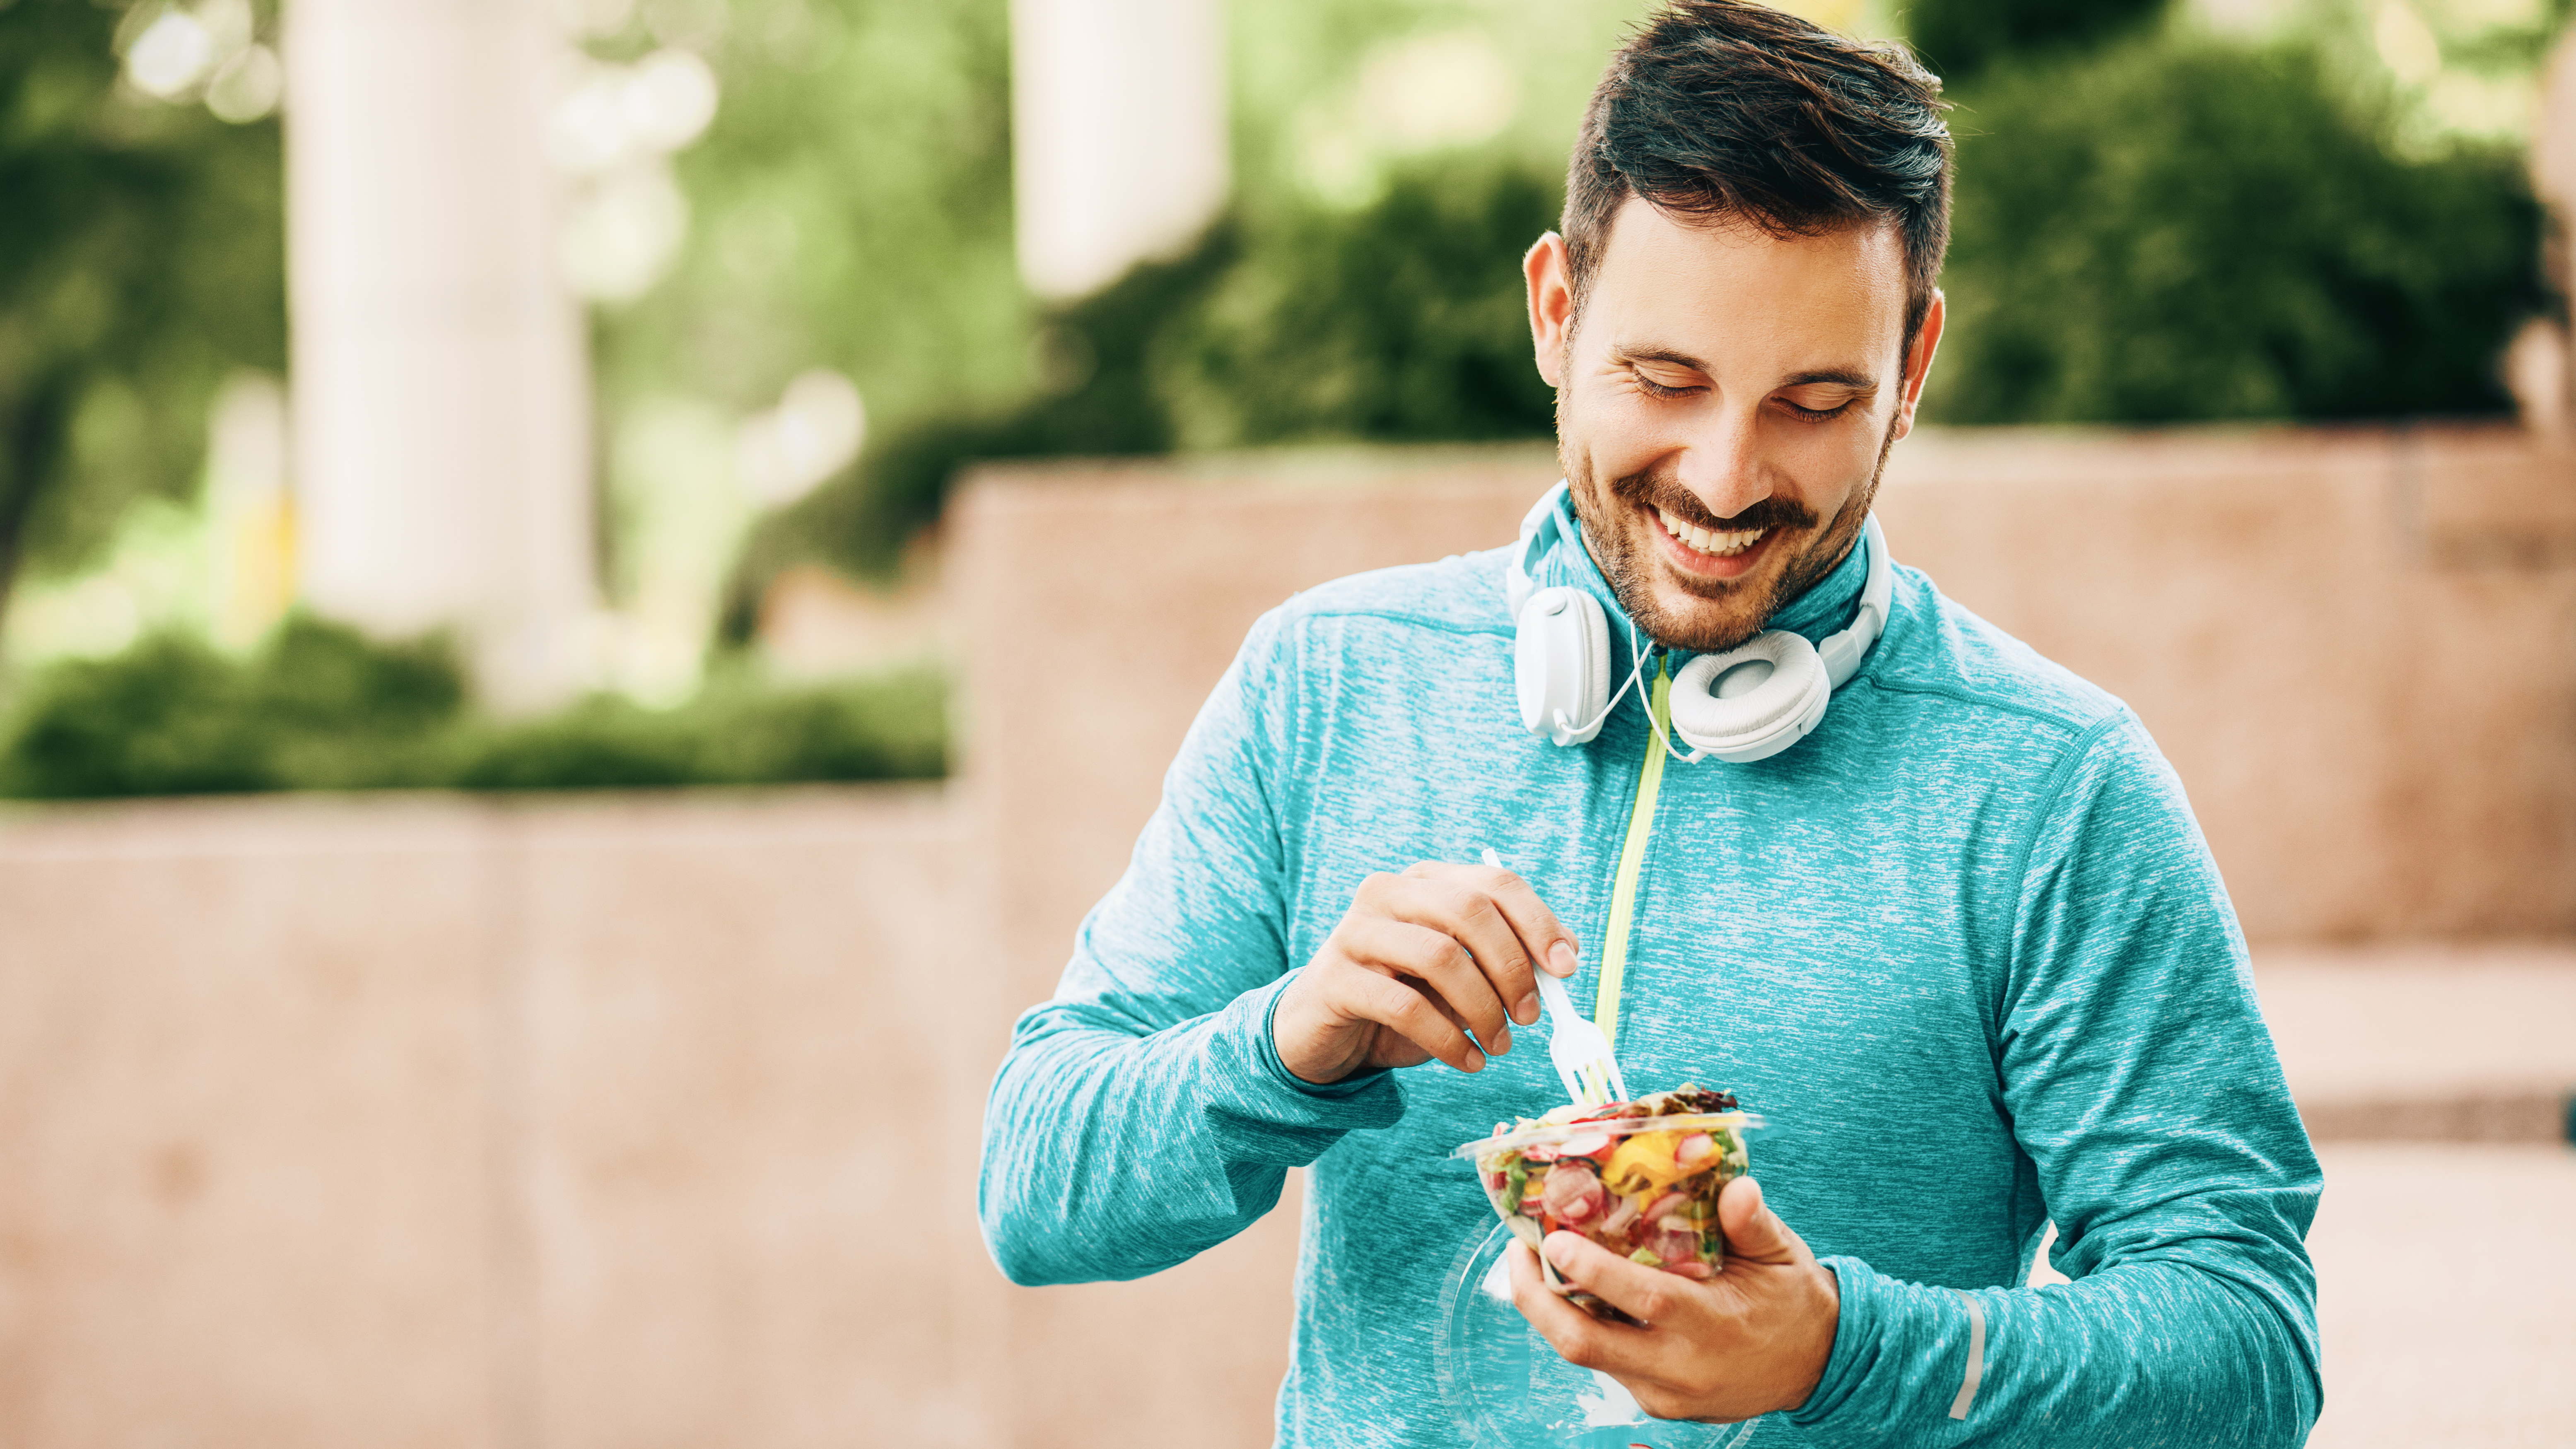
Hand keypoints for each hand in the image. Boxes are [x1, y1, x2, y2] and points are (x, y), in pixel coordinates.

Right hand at [1271, 860, 1579, 1085]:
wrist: (1322, 1032)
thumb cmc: (1402, 998)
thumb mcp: (1459, 975)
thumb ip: (1504, 959)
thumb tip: (1564, 960)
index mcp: (1426, 881)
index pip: (1495, 883)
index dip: (1538, 922)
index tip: (1566, 969)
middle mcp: (1388, 893)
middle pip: (1469, 911)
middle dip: (1512, 966)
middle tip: (1530, 1016)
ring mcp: (1356, 932)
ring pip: (1440, 956)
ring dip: (1483, 1008)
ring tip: (1499, 1045)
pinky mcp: (1335, 978)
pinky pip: (1406, 1008)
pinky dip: (1449, 1040)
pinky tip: (1468, 1060)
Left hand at [1507, 1174, 1839, 1422]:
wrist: (1817, 1366)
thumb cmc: (1792, 1301)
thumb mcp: (1782, 1256)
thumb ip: (1752, 1224)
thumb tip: (1737, 1187)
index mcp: (1713, 1325)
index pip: (1644, 1299)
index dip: (1593, 1271)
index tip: (1554, 1237)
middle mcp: (1681, 1368)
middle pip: (1586, 1344)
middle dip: (1537, 1299)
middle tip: (1515, 1250)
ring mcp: (1664, 1394)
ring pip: (1586, 1357)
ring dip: (1549, 1312)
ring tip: (1529, 1262)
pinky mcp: (1658, 1405)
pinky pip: (1605, 1365)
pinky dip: (1580, 1327)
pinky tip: (1567, 1292)